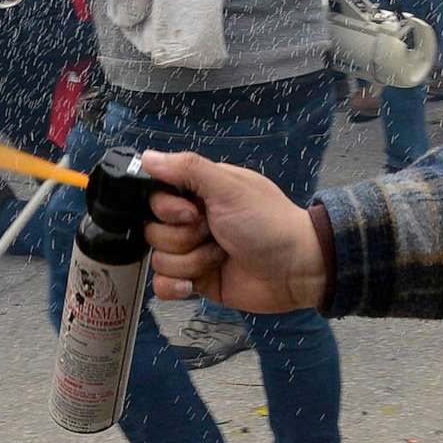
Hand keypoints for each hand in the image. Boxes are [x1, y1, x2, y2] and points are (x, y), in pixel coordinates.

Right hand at [138, 150, 327, 313]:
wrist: (296, 269)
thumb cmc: (268, 223)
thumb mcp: (228, 188)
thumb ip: (188, 169)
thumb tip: (147, 156)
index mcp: (201, 192)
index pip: (156, 197)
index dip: (168, 209)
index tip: (194, 213)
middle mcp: (194, 220)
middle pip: (154, 230)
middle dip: (183, 237)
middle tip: (214, 234)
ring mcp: (194, 251)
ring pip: (160, 259)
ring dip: (191, 261)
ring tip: (220, 257)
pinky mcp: (197, 280)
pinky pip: (163, 285)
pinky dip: (175, 286)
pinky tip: (194, 285)